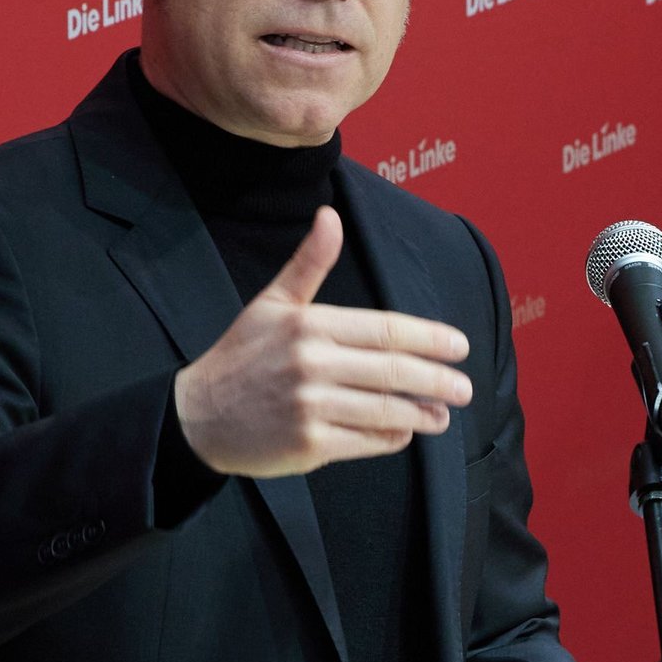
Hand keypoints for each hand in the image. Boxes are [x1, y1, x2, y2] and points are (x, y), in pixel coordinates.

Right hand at [173, 206, 471, 477]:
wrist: (197, 416)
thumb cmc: (241, 357)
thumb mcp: (271, 304)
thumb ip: (308, 263)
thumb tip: (329, 216)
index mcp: (309, 325)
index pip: (385, 331)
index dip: (429, 338)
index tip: (460, 346)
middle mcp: (312, 365)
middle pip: (393, 371)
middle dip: (437, 380)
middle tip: (464, 387)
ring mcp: (311, 407)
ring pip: (385, 410)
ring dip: (422, 414)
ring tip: (442, 416)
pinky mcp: (309, 445)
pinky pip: (366, 441)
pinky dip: (391, 438)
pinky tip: (404, 432)